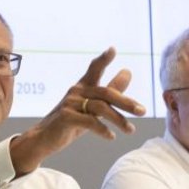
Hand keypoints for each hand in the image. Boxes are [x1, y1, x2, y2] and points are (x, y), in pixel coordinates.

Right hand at [9, 47, 145, 174]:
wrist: (44, 139)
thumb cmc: (71, 121)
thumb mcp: (93, 105)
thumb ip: (110, 90)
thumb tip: (128, 71)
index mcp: (82, 86)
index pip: (94, 69)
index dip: (103, 59)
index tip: (113, 50)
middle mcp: (76, 91)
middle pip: (106, 92)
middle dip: (126, 102)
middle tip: (143, 111)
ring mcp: (70, 103)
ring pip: (101, 108)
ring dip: (119, 120)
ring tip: (131, 130)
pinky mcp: (66, 117)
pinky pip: (89, 122)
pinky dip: (103, 130)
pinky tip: (111, 137)